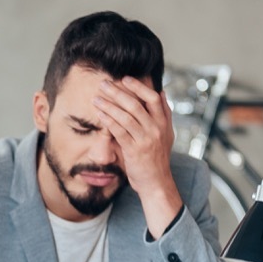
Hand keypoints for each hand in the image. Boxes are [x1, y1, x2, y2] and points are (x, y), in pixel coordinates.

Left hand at [93, 76, 182, 233]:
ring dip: (109, 105)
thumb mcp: (165, 134)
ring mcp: (146, 139)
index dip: (139, 86)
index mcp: (164, 123)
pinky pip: (119, 131)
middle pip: (136, 104)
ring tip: (97, 98)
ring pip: (126, 116)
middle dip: (118, 92)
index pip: (154, 98)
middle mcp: (157, 129)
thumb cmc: (156, 158)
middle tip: (104, 84)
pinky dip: (108, 121)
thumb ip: (162, 114)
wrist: (156, 182)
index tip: (125, 79)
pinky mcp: (134, 150)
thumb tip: (161, 92)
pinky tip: (99, 114)